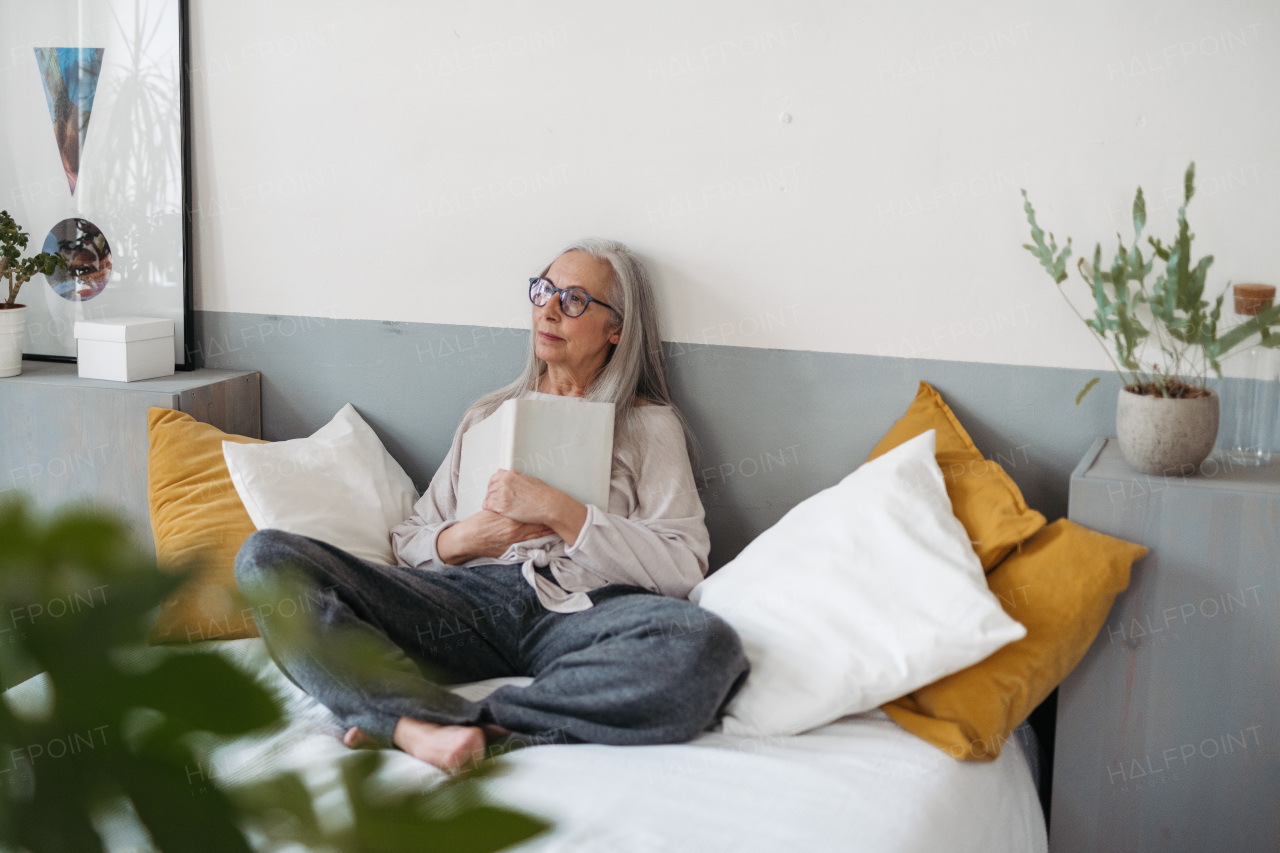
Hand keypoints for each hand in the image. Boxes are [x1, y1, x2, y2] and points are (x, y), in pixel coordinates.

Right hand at [436, 510, 551, 564]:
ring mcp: (515, 540)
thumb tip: (516, 500)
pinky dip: (540, 541)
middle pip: (538, 524)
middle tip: (563, 516)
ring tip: (561, 527)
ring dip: (549, 531)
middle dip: (550, 520)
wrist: (469, 539)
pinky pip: (530, 545)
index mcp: (511, 516)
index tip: (554, 506)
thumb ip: (506, 506)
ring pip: (537, 535)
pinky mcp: (512, 549)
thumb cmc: (479, 523)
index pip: (532, 512)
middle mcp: (515, 528)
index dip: (544, 509)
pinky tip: (549, 539)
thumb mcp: (493, 510)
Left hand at [483, 469, 587, 546]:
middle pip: (490, 488)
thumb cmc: (543, 494)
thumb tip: (504, 472)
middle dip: (491, 494)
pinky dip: (489, 508)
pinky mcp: (502, 505)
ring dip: (491, 502)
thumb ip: (515, 477)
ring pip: (488, 496)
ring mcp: (502, 493)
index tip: (496, 490)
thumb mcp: (529, 479)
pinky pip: (488, 505)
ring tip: (496, 507)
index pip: (494, 478)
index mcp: (511, 475)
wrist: (549, 504)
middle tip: (496, 500)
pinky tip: (495, 511)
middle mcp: (505, 482)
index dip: (494, 485)